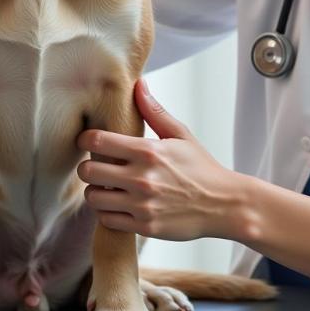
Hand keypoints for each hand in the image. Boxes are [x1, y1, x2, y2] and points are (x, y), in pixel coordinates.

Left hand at [77, 79, 240, 240]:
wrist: (223, 205)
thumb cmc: (201, 167)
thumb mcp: (181, 135)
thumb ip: (154, 111)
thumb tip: (139, 84)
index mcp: (148, 151)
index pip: (97, 141)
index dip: (86, 139)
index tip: (88, 141)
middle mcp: (141, 178)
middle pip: (88, 171)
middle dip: (87, 167)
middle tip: (96, 166)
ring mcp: (142, 204)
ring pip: (93, 198)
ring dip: (96, 191)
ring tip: (107, 187)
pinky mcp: (144, 226)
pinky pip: (107, 220)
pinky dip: (108, 212)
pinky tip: (118, 204)